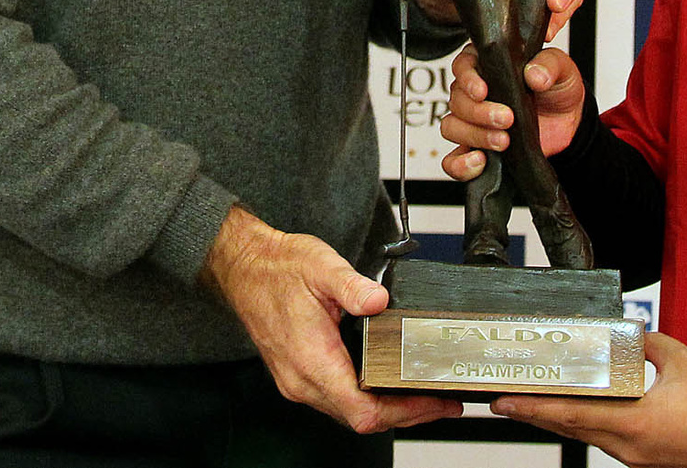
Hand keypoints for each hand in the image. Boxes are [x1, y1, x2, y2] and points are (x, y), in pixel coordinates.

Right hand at [201, 205, 460, 432]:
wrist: (246, 268)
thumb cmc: (277, 269)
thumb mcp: (321, 267)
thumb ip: (353, 286)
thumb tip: (379, 300)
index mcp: (311, 360)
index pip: (362, 411)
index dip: (403, 413)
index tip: (432, 403)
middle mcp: (302, 380)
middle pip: (361, 419)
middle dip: (405, 414)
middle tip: (440, 402)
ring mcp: (298, 382)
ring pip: (350, 413)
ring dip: (388, 411)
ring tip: (422, 396)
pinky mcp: (298, 376)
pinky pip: (338, 400)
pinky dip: (368, 400)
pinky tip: (387, 386)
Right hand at [440, 43, 586, 177]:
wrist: (567, 124)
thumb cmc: (557, 89)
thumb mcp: (562, 69)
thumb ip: (550, 65)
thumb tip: (534, 75)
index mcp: (488, 66)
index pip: (463, 65)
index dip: (468, 79)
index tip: (482, 91)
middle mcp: (474, 93)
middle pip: (457, 100)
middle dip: (479, 112)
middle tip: (506, 118)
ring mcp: (473, 123)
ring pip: (452, 127)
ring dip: (474, 136)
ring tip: (503, 141)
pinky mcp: (476, 149)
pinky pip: (453, 160)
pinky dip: (460, 164)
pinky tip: (480, 161)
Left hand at [489, 332, 686, 466]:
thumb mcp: (683, 362)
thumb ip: (648, 343)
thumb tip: (628, 331)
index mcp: (636, 423)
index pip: (572, 414)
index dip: (535, 408)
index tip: (507, 402)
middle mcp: (631, 448)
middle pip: (572, 430)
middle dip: (537, 415)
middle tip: (506, 401)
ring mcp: (639, 459)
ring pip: (588, 437)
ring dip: (560, 421)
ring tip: (535, 403)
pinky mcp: (649, 460)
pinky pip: (608, 442)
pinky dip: (588, 425)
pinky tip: (580, 411)